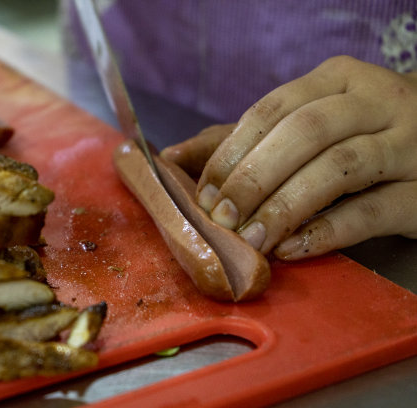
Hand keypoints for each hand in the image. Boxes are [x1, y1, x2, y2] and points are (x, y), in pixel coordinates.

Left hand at [161, 56, 416, 259]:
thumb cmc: (360, 137)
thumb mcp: (307, 126)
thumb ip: (244, 140)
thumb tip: (172, 158)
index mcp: (338, 80)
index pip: (272, 110)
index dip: (232, 153)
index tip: (204, 192)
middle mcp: (377, 102)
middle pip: (303, 133)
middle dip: (253, 178)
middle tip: (222, 217)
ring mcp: (411, 144)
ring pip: (338, 168)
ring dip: (284, 207)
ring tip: (250, 239)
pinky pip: (372, 211)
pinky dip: (326, 231)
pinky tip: (292, 249)